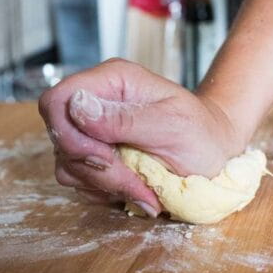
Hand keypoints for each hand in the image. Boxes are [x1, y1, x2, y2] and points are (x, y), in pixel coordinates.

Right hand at [38, 58, 242, 216]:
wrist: (215, 154)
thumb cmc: (203, 134)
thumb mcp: (172, 125)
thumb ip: (124, 118)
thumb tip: (77, 106)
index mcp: (113, 81)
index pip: (57, 99)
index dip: (68, 133)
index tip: (104, 156)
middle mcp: (97, 103)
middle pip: (60, 138)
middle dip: (96, 167)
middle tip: (137, 181)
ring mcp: (94, 132)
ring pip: (67, 164)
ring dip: (104, 184)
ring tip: (145, 188)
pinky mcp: (96, 157)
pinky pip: (80, 182)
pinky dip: (106, 192)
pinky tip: (138, 189)